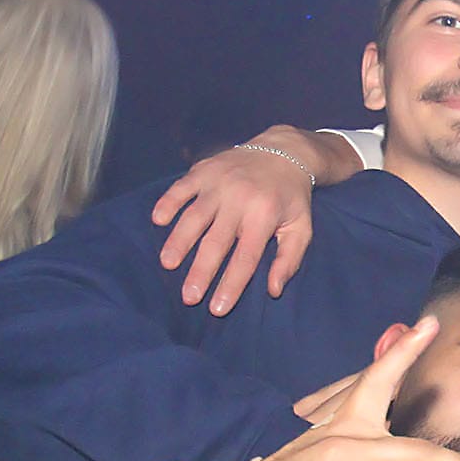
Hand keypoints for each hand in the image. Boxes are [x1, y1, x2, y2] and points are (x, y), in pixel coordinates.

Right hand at [151, 125, 339, 314]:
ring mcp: (220, 182)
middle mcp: (240, 199)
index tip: (217, 308)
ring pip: (194, 216)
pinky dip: (168, 202)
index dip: (230, 284)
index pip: (245, 257)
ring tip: (168, 264)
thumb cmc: (290, 198)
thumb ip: (289, 260)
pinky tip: (157, 220)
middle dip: (201, 271)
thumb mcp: (301, 228)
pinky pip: (182, 187)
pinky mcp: (204, 170)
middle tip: (188, 298)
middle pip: (216, 241)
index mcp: (265, 216)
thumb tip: (273, 290)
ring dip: (179, 240)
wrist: (283, 151)